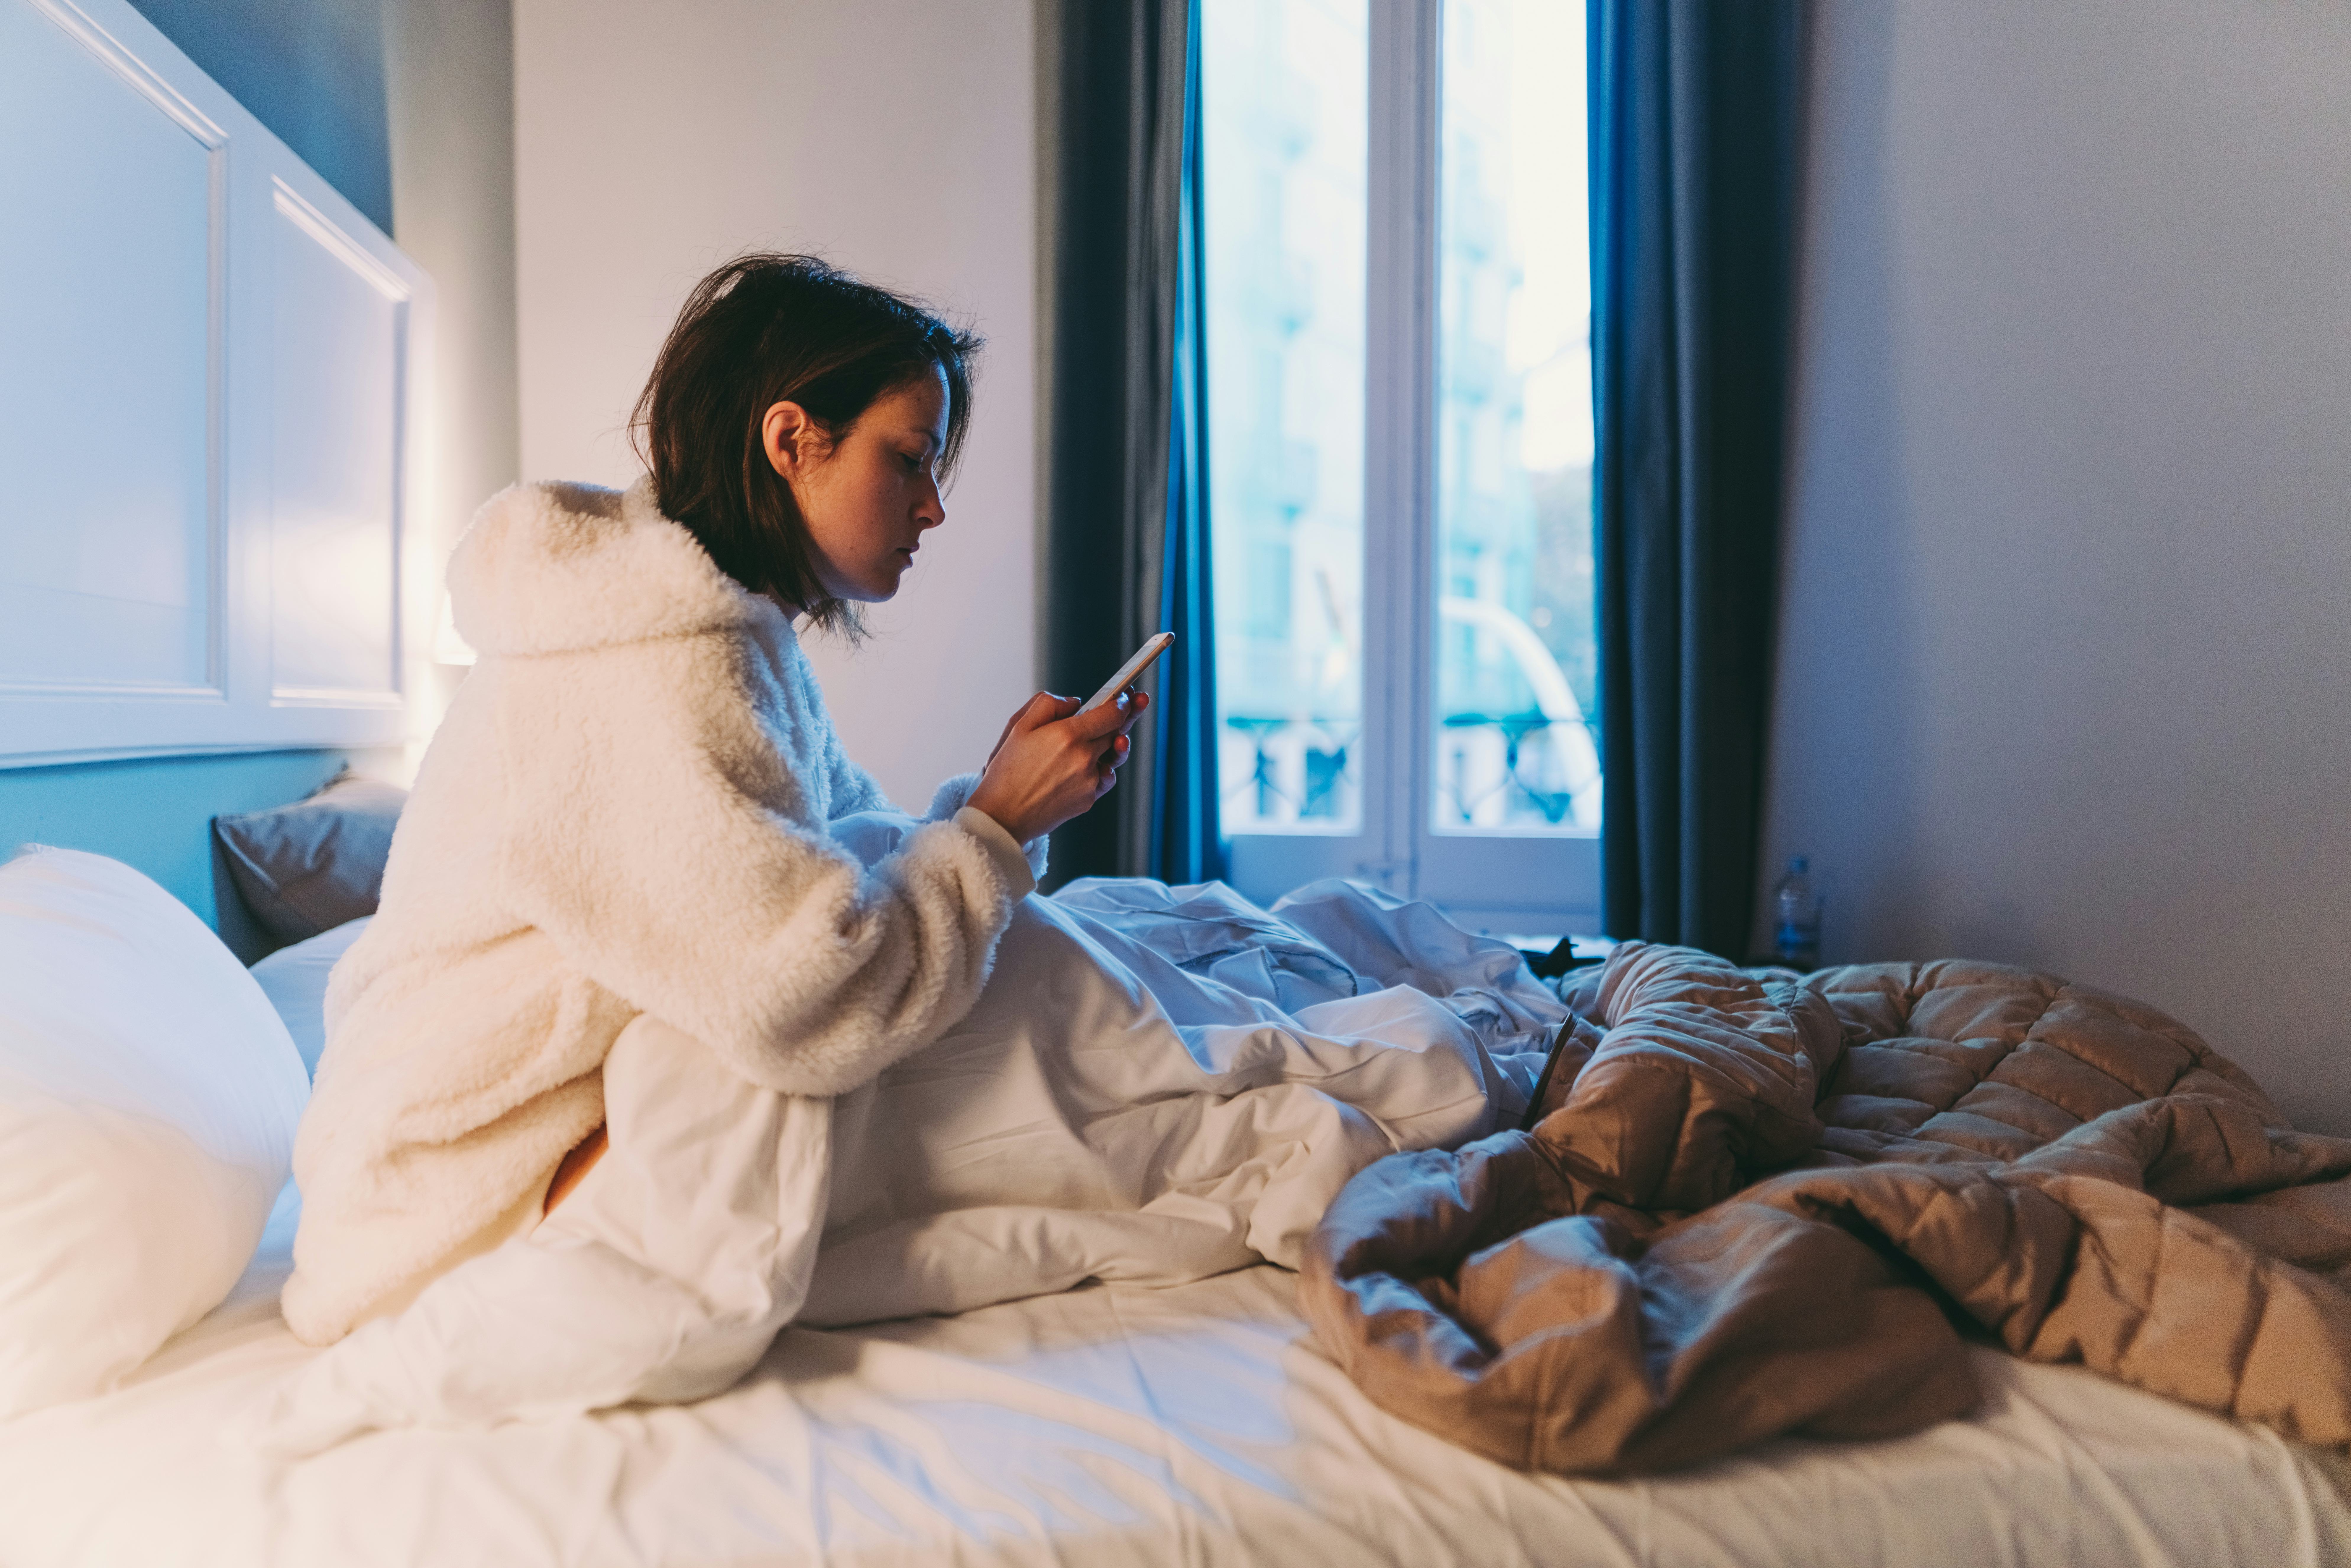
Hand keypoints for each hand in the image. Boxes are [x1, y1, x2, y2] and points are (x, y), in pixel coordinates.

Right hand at [968, 689, 1149, 843]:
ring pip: (1112, 757)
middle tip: (1136, 703)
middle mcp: (1084, 758)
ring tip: (1117, 738)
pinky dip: (1101, 770)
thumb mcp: (1019, 726)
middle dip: (1125, 717)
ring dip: (1115, 745)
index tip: (1125, 697)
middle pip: (1117, 732)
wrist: (1002, 816)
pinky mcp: (1088, 799)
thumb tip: (1075, 703)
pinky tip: (1091, 766)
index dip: (1122, 702)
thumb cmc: (1006, 771)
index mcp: (1068, 735)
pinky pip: (1103, 779)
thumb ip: (1048, 705)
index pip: (1111, 713)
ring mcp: (1089, 781)